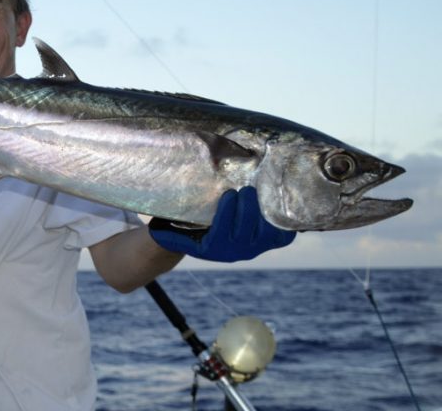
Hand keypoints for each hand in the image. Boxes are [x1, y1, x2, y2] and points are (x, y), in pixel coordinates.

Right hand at [149, 187, 295, 261]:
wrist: (202, 237)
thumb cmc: (184, 227)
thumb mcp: (170, 229)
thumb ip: (164, 231)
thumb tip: (157, 231)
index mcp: (212, 249)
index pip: (223, 233)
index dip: (228, 214)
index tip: (228, 194)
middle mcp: (234, 252)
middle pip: (249, 233)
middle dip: (249, 210)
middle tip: (246, 188)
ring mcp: (253, 248)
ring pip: (267, 234)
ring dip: (267, 215)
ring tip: (262, 192)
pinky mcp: (268, 243)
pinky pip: (282, 236)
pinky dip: (284, 222)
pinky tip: (279, 203)